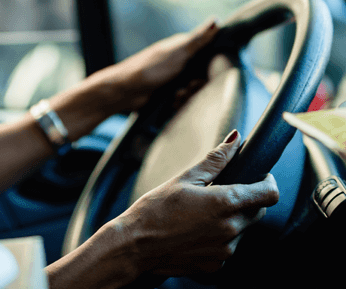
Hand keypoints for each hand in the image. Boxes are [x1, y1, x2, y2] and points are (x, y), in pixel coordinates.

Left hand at [100, 16, 219, 111]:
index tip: (207, 73)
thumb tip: (215, 20)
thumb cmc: (150, 68)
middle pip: (203, 75)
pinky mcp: (169, 92)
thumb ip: (197, 40)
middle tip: (187, 86)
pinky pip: (184, 99)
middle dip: (197, 85)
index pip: (209, 53)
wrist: (125, 91)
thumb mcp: (177, 53)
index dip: (211, 65)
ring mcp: (174, 77)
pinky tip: (171, 102)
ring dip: (187, 95)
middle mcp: (180, 61)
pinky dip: (179, 102)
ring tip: (176, 96)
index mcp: (182, 47)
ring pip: (194, 89)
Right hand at [100, 130, 278, 280]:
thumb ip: (216, 160)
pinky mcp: (216, 265)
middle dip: (246, 198)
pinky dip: (220, 236)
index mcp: (225, 203)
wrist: (136, 245)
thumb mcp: (185, 178)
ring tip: (200, 212)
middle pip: (257, 211)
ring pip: (243, 229)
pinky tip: (196, 229)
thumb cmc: (156, 209)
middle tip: (219, 190)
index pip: (268, 194)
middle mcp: (230, 229)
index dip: (267, 181)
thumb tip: (235, 139)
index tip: (260, 175)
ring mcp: (225, 250)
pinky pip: (229, 246)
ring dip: (231, 218)